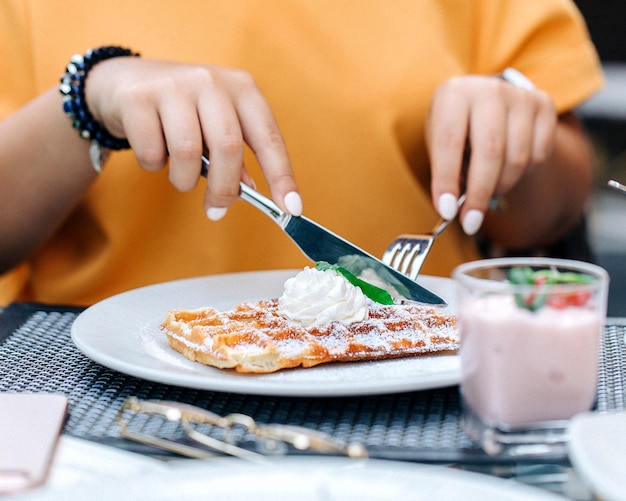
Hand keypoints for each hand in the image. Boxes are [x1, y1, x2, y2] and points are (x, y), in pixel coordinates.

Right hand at [84, 57, 300, 217]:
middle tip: (216, 209)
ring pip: (188, 153)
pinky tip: (154, 152)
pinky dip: (154, 166)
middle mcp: (211, 81)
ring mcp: (174, 85)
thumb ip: (235, 157)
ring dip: (184, 180)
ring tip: (179, 175)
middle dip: (224, 189)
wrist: (124, 82)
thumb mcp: (215, 126)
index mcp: (242, 89)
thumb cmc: (182, 112)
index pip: (269, 138)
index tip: (291, 208)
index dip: (282, 176)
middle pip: (228, 147)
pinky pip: (152, 153)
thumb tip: (250, 192)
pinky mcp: (138, 98)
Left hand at [426, 74, 556, 234]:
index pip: (449, 143)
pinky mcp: (545, 105)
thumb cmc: (457, 130)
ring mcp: (520, 96)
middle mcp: (489, 89)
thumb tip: (454, 209)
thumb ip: (446, 172)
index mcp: (453, 94)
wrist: (488, 102)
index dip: (447, 180)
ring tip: (486, 189)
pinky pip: (538, 156)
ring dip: (500, 187)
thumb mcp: (440, 143)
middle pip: (490, 152)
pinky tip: (507, 169)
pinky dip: (522, 175)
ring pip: (517, 159)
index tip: (447, 211)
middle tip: (470, 222)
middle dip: (479, 194)